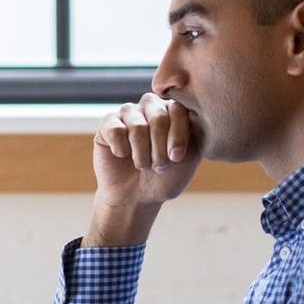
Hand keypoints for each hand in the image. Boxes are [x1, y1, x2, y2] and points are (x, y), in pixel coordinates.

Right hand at [85, 94, 201, 245]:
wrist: (136, 197)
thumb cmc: (165, 177)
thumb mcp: (189, 158)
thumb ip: (195, 133)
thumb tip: (194, 114)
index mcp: (173, 110)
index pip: (179, 109)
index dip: (178, 136)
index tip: (176, 158)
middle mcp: (150, 106)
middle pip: (159, 117)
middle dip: (160, 149)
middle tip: (159, 167)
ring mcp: (128, 112)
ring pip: (137, 127)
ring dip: (141, 155)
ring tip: (142, 165)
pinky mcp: (107, 123)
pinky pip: (116, 131)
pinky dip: (122, 150)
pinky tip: (122, 156)